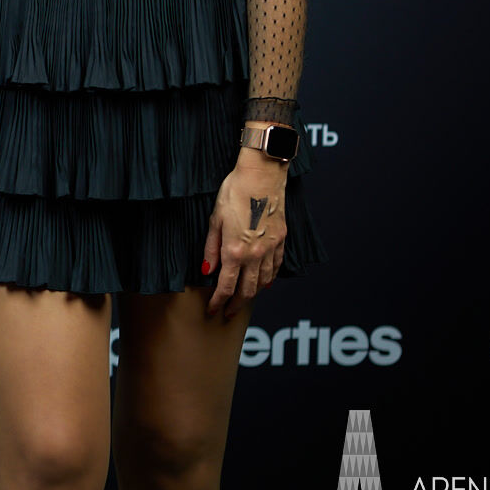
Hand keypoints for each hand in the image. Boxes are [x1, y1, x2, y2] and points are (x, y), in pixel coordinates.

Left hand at [204, 147, 289, 318]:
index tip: (212, 310)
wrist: (261, 176)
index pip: (226, 286)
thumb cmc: (234, 192)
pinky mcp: (282, 240)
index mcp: (235, 250)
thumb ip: (211, 248)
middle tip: (228, 313)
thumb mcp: (215, 220)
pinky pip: (276, 267)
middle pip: (247, 290)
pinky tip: (263, 283)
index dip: (218, 302)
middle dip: (236, 305)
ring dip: (253, 294)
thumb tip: (207, 270)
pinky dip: (269, 279)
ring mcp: (271, 248)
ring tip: (243, 300)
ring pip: (263, 282)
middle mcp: (255, 254)